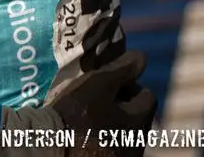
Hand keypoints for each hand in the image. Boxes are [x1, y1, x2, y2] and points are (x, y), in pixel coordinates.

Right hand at [0, 51, 156, 156]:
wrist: (57, 149)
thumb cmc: (77, 116)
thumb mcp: (96, 85)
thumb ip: (119, 70)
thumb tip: (140, 57)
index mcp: (138, 118)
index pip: (146, 94)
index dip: (128, 83)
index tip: (107, 80)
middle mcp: (137, 139)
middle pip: (135, 113)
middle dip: (120, 102)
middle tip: (96, 95)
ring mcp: (124, 152)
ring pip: (122, 127)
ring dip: (110, 117)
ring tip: (87, 112)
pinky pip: (109, 139)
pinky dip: (100, 131)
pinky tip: (82, 129)